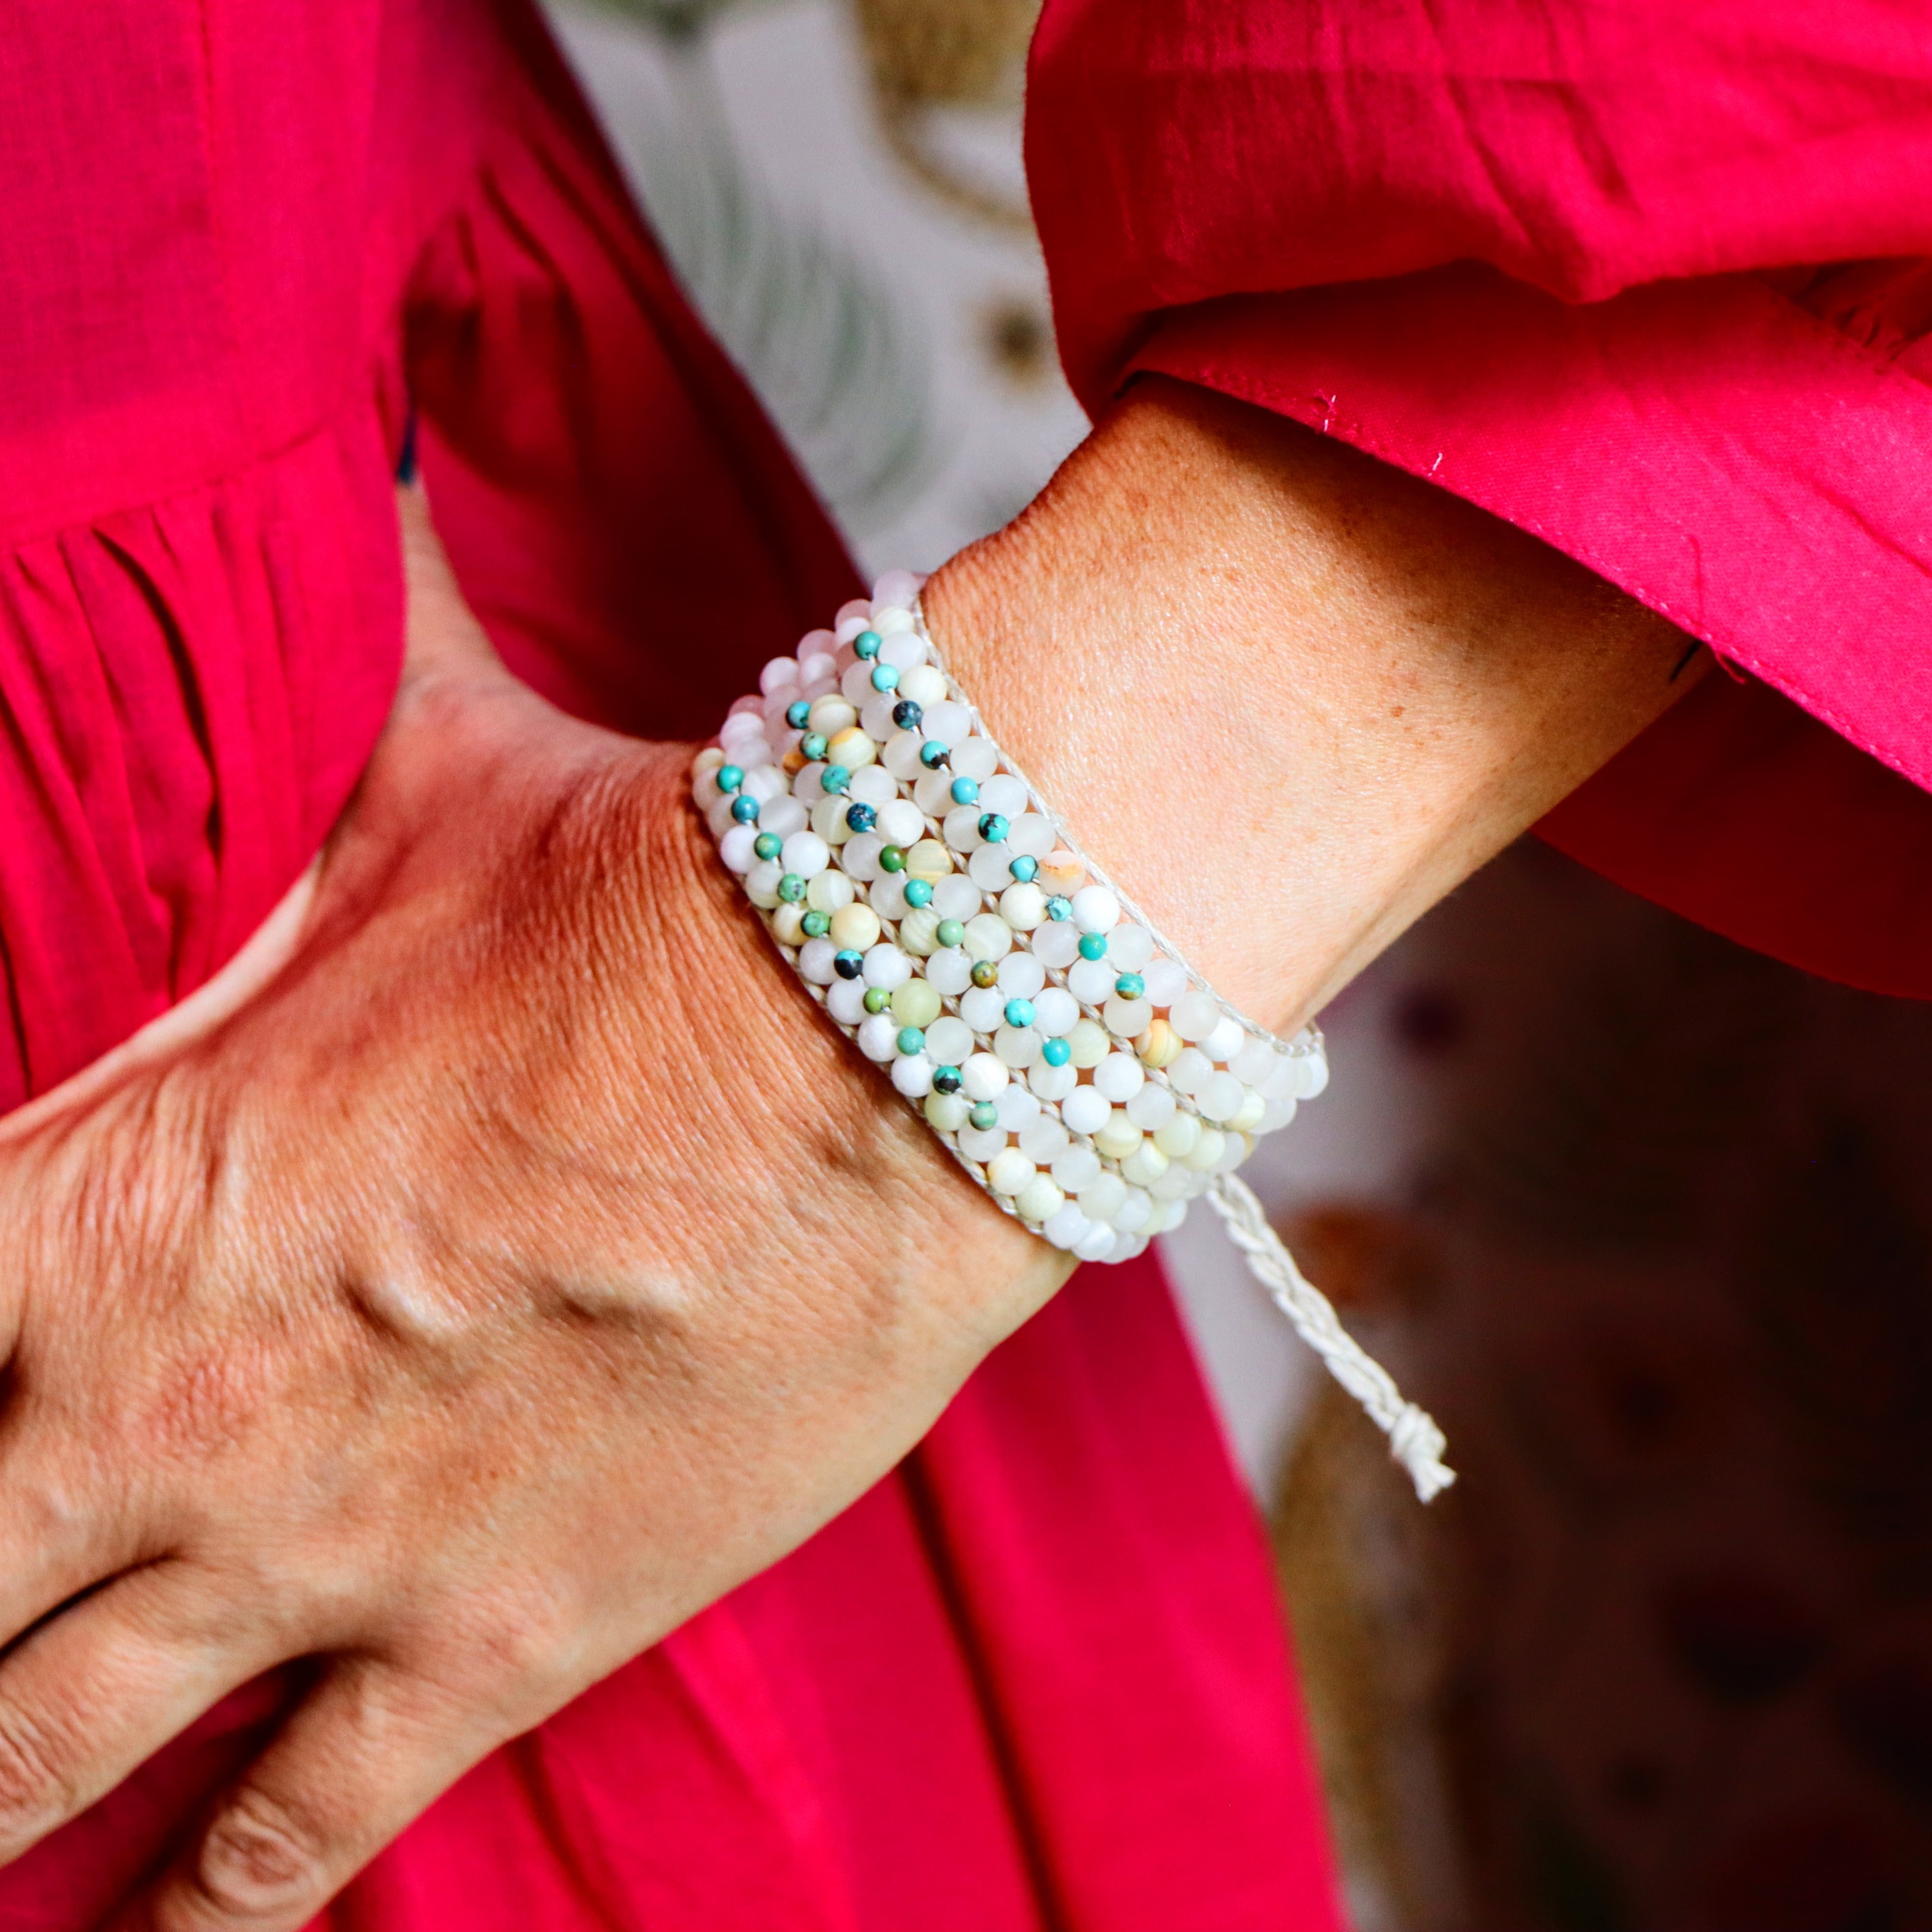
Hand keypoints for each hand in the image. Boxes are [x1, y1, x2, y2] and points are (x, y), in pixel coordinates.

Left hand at [0, 489, 1058, 1929]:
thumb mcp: (413, 768)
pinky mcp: (496, 1643)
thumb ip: (296, 666)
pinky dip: (206, 1904)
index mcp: (94, 1208)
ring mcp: (316, 1562)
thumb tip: (289, 448)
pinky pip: (290, 1844)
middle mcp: (154, 1424)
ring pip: (39, 1759)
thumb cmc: (640, 900)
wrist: (876, 1051)